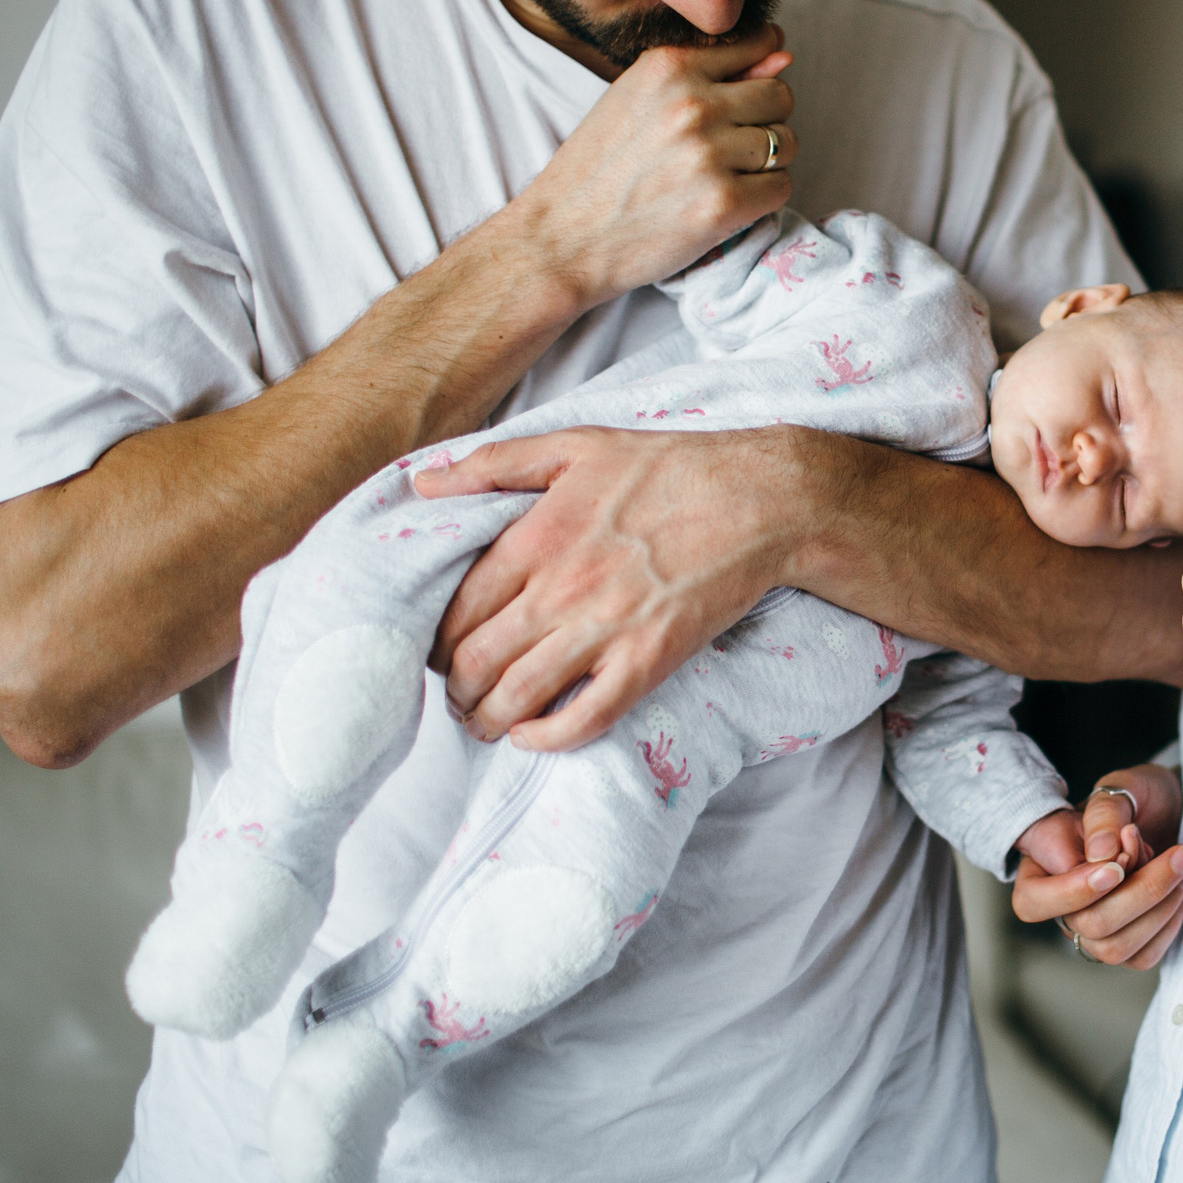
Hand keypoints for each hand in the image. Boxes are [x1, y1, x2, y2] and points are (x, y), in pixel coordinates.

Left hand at [417, 423, 826, 750]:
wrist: (759, 500)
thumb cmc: (671, 468)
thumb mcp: (576, 444)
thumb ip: (493, 463)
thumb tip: (422, 485)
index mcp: (535, 538)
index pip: (457, 609)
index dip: (437, 641)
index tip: (440, 653)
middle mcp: (560, 590)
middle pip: (476, 661)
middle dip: (456, 690)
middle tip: (458, 697)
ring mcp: (604, 630)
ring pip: (519, 695)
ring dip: (487, 720)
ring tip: (484, 724)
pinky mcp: (648, 661)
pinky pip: (584, 718)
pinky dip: (548, 738)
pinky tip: (533, 736)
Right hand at [492, 28, 798, 309]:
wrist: (561, 237)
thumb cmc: (597, 170)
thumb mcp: (637, 100)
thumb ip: (711, 74)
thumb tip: (784, 53)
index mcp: (668, 66)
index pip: (759, 46)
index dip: (762, 73)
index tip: (751, 93)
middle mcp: (692, 103)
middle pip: (780, 96)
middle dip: (765, 121)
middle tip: (729, 147)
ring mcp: (709, 155)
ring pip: (785, 143)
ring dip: (767, 161)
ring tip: (726, 175)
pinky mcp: (723, 204)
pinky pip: (781, 187)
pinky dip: (763, 198)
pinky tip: (728, 202)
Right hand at [1012, 762, 1182, 968]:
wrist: (1156, 813)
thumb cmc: (1126, 801)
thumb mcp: (1114, 791)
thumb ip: (1103, 815)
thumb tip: (1102, 852)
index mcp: (1039, 873)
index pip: (1036, 902)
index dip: (1077, 890)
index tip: (1118, 863)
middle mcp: (1061, 911)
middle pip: (1089, 925)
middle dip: (1142, 890)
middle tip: (1181, 853)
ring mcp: (1093, 934)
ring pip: (1117, 947)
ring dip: (1161, 904)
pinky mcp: (1126, 944)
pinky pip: (1144, 956)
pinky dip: (1170, 922)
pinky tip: (1181, 886)